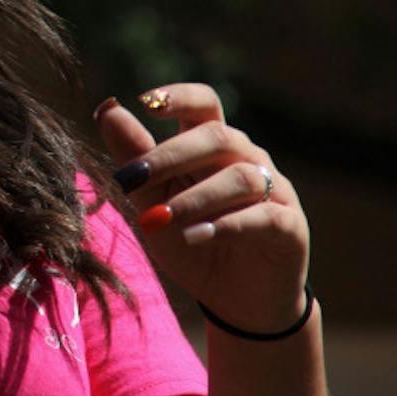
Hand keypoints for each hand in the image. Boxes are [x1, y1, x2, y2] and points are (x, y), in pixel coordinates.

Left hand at [94, 83, 310, 333]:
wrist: (236, 299)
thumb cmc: (191, 239)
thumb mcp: (153, 202)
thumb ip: (135, 158)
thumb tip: (107, 109)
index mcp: (212, 146)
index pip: (204, 103)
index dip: (179, 96)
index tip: (145, 101)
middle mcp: (247, 159)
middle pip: (218, 136)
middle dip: (172, 154)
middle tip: (134, 176)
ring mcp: (273, 190)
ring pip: (240, 177)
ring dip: (196, 197)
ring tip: (162, 218)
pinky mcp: (289, 226)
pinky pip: (263, 216)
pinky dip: (227, 224)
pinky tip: (197, 236)